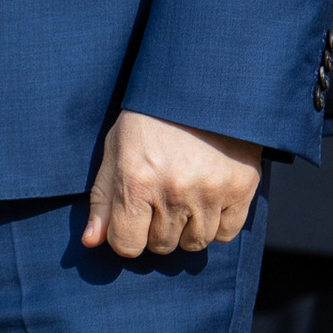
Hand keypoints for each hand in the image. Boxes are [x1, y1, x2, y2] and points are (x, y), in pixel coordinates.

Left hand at [82, 110, 261, 259]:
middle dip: (156, 228)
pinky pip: (226, 233)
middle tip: (161, 198)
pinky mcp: (241, 188)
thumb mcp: (116, 149)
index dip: (126, 235)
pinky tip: (209, 198)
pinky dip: (217, 223)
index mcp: (137, 181)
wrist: (203, 86)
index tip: (132, 218)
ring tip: (185, 197)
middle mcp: (174, 191)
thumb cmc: (151, 118)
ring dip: (187, 228)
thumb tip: (90, 242)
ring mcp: (211, 191)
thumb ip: (103, 199)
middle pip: (161, 246)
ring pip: (194, 243)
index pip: (126, 245)